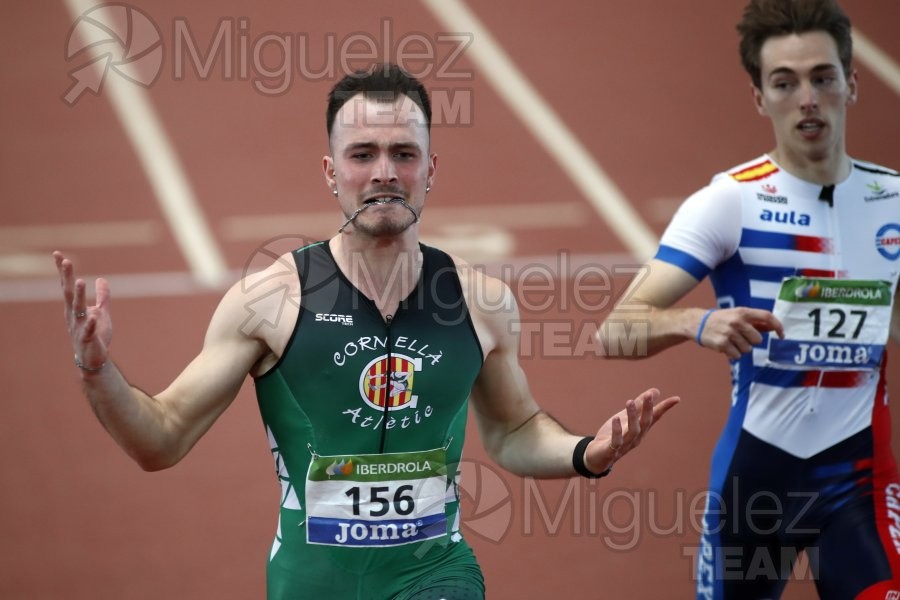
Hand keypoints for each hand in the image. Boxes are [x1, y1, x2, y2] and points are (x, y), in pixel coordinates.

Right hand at [54, 251, 111, 371]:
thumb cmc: (96, 334)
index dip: (63, 271)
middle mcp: (74, 315)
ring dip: (79, 296)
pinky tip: (93, 316)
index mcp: (75, 307)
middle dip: (67, 277)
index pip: (67, 286)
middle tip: (66, 261)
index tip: (58, 254)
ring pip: (78, 309)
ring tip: (80, 281)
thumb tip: (102, 279)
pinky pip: (89, 330)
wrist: (93, 358)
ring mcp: (79, 327)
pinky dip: (91, 323)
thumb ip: (102, 296)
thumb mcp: (101, 311)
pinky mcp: (88, 339)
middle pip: (69, 294)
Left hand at [583, 388, 678, 474]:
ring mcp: (625, 445)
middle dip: (648, 409)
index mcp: (641, 429)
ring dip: (632, 416)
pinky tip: (616, 419)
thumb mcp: (625, 417)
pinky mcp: (612, 450)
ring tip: (630, 402)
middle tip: (649, 395)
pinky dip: (617, 430)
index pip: (655, 417)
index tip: (676, 399)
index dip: (665, 408)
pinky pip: (616, 441)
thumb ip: (639, 405)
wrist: (597, 457)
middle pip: (645, 422)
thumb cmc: (613, 436)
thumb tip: (656, 391)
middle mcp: (636, 437)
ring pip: (633, 430)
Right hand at [697, 307, 782, 359]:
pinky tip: (725, 347)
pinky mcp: (722, 344)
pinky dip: (733, 354)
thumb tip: (773, 328)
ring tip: (731, 341)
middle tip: (740, 337)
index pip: (766, 316)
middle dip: (751, 341)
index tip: (781, 335)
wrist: (697, 323)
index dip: (777, 326)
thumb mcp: (737, 316)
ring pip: (747, 349)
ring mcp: (729, 333)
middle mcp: (736, 321)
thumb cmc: (722, 319)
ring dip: (741, 348)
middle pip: (758, 339)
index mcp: (742, 312)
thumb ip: (755, 322)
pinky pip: (737, 355)